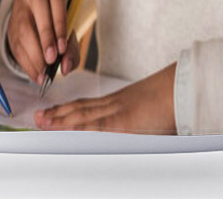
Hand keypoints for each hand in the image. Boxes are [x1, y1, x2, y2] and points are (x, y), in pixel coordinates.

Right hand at [7, 0, 80, 84]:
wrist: (37, 8)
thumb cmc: (58, 18)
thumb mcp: (69, 26)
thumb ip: (72, 47)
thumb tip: (66, 67)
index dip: (59, 23)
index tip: (62, 47)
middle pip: (38, 9)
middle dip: (45, 37)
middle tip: (52, 60)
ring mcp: (18, 7)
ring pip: (23, 29)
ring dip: (35, 54)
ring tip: (45, 72)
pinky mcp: (10, 25)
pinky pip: (15, 45)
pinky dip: (27, 63)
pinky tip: (37, 75)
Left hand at [35, 62, 176, 133]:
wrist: (184, 90)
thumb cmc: (175, 100)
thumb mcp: (155, 113)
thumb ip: (143, 123)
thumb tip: (141, 132)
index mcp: (123, 102)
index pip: (91, 106)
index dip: (71, 110)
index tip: (56, 112)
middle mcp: (116, 104)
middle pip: (81, 109)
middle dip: (59, 114)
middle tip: (38, 117)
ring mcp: (117, 113)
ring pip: (82, 116)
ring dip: (60, 119)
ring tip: (41, 121)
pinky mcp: (121, 122)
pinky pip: (92, 126)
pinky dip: (75, 127)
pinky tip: (61, 129)